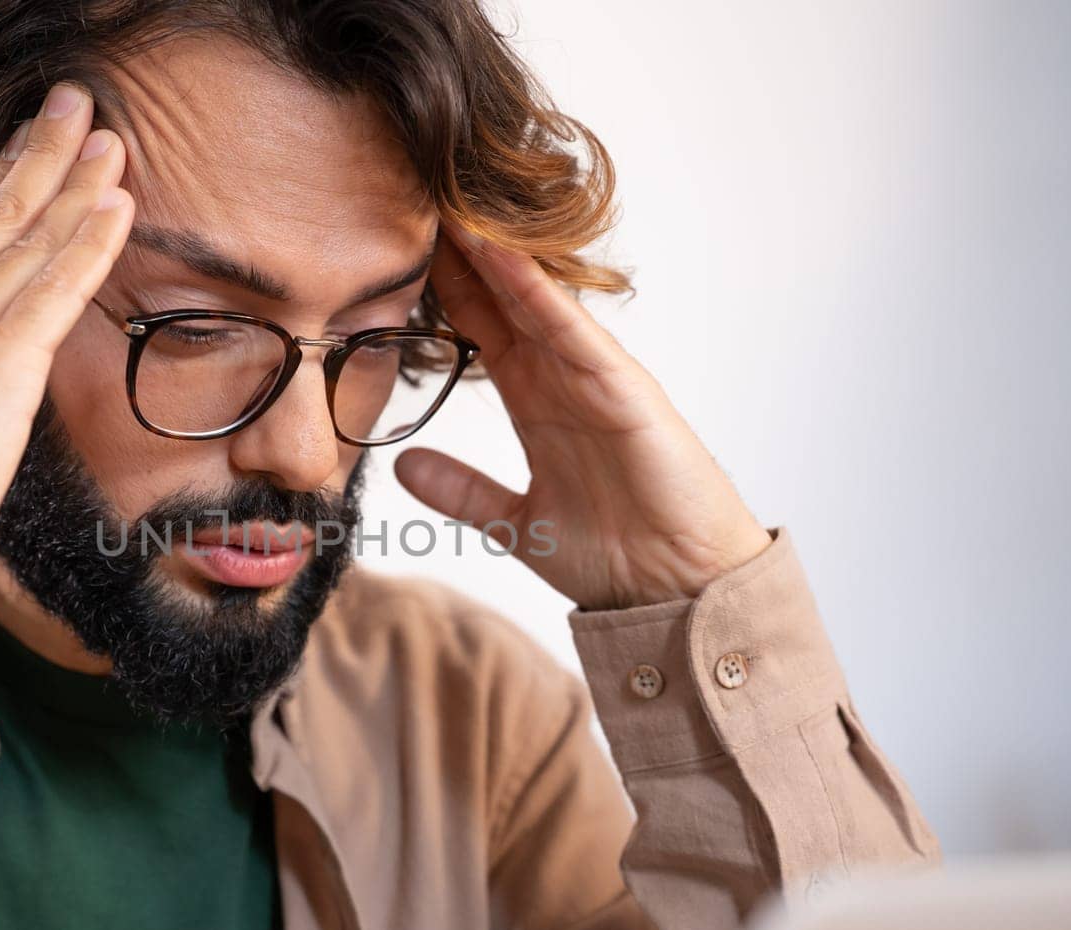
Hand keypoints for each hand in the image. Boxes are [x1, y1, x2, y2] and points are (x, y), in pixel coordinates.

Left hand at [394, 224, 771, 610]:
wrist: (676, 592)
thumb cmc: (616, 554)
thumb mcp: (516, 520)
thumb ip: (462, 490)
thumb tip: (404, 465)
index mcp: (537, 401)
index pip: (480, 326)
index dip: (440, 287)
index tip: (393, 248)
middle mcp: (563, 378)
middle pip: (501, 297)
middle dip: (460, 251)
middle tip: (414, 196)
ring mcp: (595, 378)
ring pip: (534, 299)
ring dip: (492, 251)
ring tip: (447, 201)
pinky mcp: (625, 389)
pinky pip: (572, 330)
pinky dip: (535, 291)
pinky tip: (498, 253)